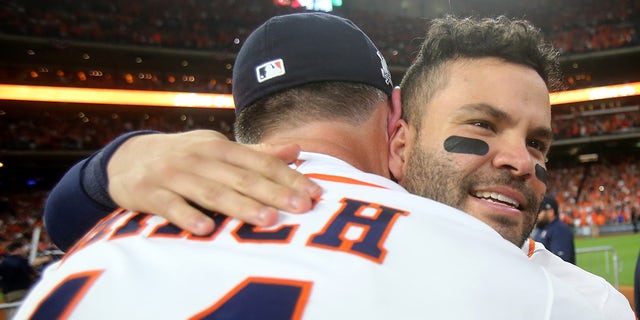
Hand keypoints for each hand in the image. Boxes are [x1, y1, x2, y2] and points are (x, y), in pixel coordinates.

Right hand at [107, 130, 321, 234]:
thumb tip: (296, 150)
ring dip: (240, 206)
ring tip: (267, 220)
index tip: (314, 193)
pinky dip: (188, 216)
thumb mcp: (218, 148)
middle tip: (301, 208)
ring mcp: (174, 175)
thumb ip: (256, 153)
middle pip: (242, 177)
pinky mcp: (150, 192)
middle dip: (274, 193)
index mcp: (220, 147)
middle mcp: (200, 158)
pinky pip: (171, 206)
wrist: (127, 158)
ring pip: (212, 192)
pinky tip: (206, 229)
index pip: (261, 162)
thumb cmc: (185, 156)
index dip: (289, 177)